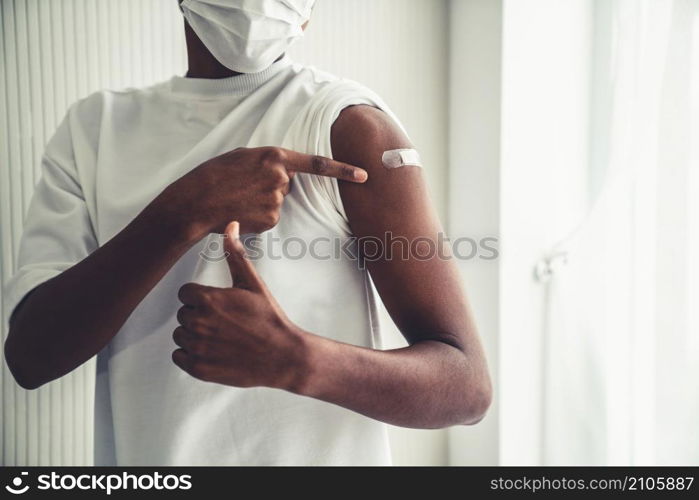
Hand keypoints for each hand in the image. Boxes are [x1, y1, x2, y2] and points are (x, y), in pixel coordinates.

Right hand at [163, 146, 367, 235]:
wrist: (196, 202)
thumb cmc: (214, 175)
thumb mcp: (242, 155)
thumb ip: (267, 161)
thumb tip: (284, 173)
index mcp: (275, 156)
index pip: (318, 163)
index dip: (343, 169)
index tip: (364, 174)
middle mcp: (280, 177)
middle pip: (288, 184)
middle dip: (272, 186)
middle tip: (245, 186)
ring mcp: (277, 200)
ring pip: (278, 202)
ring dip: (262, 202)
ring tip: (239, 198)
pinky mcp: (271, 220)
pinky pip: (271, 218)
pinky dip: (258, 217)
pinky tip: (241, 212)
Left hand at [172, 221, 309, 390]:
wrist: (283, 355)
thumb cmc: (268, 317)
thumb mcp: (253, 283)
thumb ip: (235, 254)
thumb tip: (231, 224)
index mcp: (208, 299)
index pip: (185, 293)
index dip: (201, 297)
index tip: (220, 305)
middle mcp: (198, 323)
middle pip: (182, 313)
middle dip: (198, 316)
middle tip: (224, 322)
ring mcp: (197, 348)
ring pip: (180, 335)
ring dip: (194, 336)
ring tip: (221, 337)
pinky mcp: (198, 369)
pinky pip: (179, 357)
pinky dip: (191, 355)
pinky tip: (214, 351)